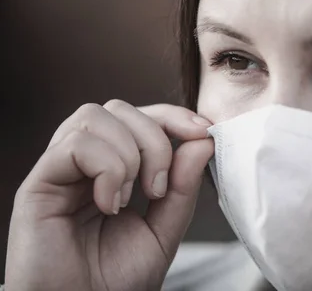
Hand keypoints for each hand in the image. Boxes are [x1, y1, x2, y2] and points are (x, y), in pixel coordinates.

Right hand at [5, 101, 212, 290]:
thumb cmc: (116, 279)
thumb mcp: (164, 230)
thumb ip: (183, 187)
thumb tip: (202, 140)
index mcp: (113, 167)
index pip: (141, 116)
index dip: (173, 116)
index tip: (203, 133)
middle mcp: (84, 162)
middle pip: (120, 109)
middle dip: (154, 139)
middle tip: (159, 188)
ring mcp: (60, 170)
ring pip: (95, 116)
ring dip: (129, 154)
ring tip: (131, 198)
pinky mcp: (38, 184)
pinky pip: (75, 145)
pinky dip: (106, 169)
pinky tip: (110, 203)